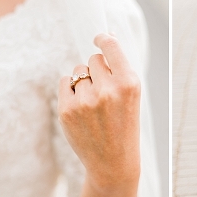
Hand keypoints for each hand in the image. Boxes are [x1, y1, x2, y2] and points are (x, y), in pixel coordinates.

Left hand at [58, 34, 140, 190]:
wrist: (113, 160)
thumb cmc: (125, 121)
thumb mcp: (132, 93)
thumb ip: (119, 68)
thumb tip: (106, 38)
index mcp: (129, 83)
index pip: (111, 47)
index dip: (103, 38)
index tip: (99, 37)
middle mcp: (107, 90)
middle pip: (94, 59)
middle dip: (97, 68)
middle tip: (104, 88)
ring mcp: (85, 101)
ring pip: (79, 71)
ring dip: (84, 80)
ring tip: (94, 101)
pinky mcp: (67, 110)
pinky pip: (64, 82)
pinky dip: (71, 89)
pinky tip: (81, 105)